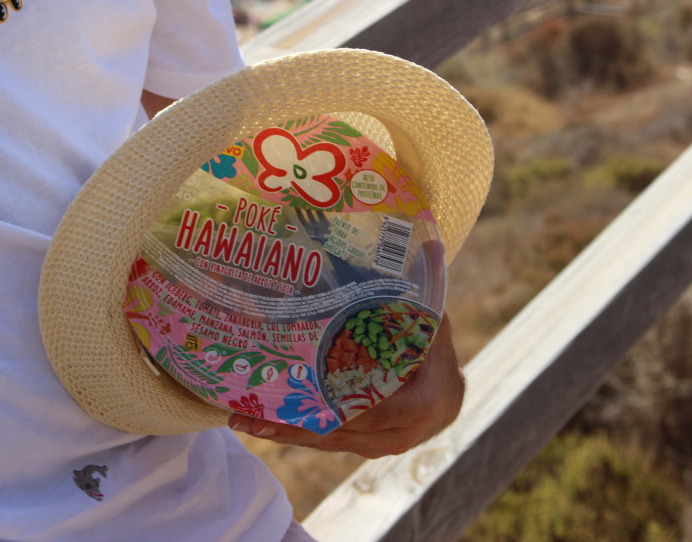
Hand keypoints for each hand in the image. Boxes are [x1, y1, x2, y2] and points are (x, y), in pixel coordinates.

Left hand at [228, 314, 464, 458]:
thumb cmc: (435, 350)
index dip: (335, 406)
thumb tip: (405, 243)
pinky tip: (260, 423)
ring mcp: (378, 445)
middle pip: (338, 431)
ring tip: (243, 421)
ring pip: (327, 441)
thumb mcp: (428, 320)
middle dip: (292, 423)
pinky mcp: (361, 447)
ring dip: (284, 432)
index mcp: (420, 404)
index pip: (374, 409)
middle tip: (249, 415)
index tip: (299, 399)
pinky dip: (294, 432)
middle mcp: (397, 433)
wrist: (448, 392)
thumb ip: (412, 292)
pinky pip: (326, 441)